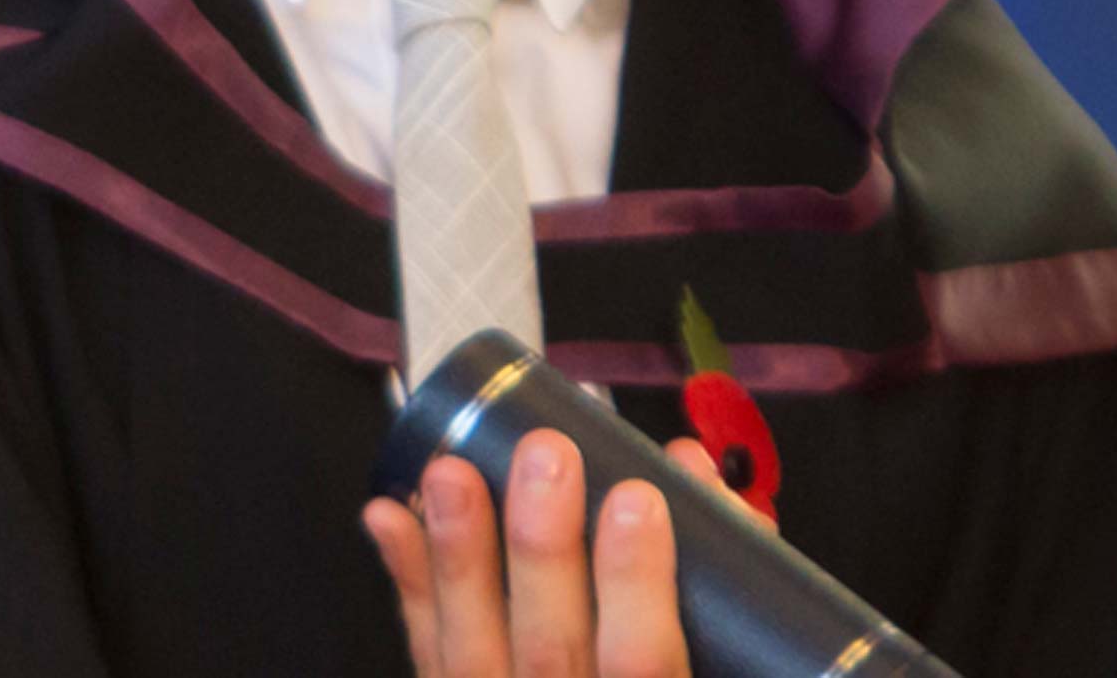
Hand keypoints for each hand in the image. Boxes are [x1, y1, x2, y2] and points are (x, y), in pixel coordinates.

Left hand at [364, 426, 726, 677]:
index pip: (645, 664)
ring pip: (471, 652)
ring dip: (458, 557)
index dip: (637, 584)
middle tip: (546, 459)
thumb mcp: (723, 651)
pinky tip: (393, 520)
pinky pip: (428, 653)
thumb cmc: (650, 666)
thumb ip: (718, 570)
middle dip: (542, 550)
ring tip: (451, 475)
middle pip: (549, 652)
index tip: (637, 501)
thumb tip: (690, 469)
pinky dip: (410, 583)